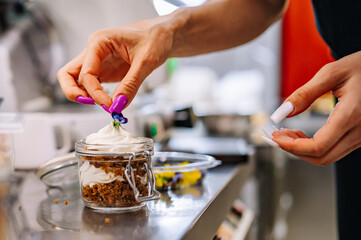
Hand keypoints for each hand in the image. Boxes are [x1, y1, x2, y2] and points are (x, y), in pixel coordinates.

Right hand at [57, 17, 173, 107]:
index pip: (86, 73)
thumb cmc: (154, 38)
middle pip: (67, 74)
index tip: (109, 104)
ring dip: (83, 95)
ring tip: (102, 104)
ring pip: (75, 81)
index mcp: (99, 42)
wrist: (163, 35)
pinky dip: (94, 96)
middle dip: (74, 92)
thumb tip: (118, 104)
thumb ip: (131, 85)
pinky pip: (91, 86)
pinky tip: (108, 101)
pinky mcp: (104, 71)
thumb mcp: (146, 62)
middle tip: (91, 104)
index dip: (95, 92)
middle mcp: (93, 52)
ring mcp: (97, 62)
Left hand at [269, 51, 360, 165]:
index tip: (275, 138)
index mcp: (351, 116)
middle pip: (321, 157)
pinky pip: (333, 150)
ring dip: (302, 149)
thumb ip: (305, 94)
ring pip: (327, 156)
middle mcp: (359, 132)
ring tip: (285, 132)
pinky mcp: (359, 136)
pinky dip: (313, 146)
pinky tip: (299, 133)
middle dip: (293, 149)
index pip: (318, 146)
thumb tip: (283, 112)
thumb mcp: (331, 73)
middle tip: (276, 134)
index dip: (292, 146)